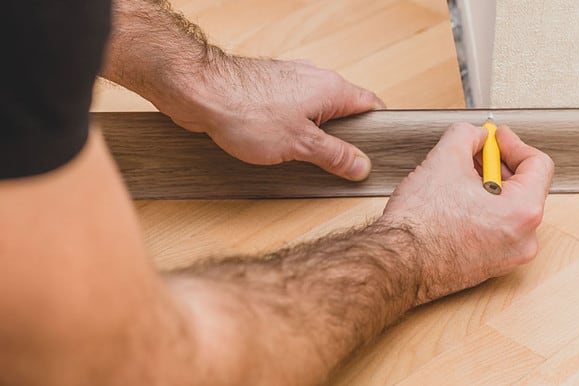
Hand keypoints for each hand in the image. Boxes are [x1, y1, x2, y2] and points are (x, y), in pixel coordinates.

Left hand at [157, 56, 384, 180]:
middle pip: (344, 111)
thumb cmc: (247, 111)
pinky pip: (293, 111)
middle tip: (339, 165)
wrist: (199, 92)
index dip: (379, 129)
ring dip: (314, 136)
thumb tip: (361, 165)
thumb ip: (335, 156)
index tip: (377, 153)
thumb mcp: (301, 145)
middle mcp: (315, 79)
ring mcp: (291, 82)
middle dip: (343, 139)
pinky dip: (293, 129)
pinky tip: (280, 147)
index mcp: (332, 88)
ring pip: (316, 112)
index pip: (371, 105)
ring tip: (305, 158)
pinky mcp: (269, 89)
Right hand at [381, 123, 553, 304]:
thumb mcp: (444, 159)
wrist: (397, 262)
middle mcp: (524, 239)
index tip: (496, 137)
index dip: (514, 143)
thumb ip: (467, 135)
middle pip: (524, 187)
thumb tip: (475, 135)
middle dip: (497, 165)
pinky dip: (482, 211)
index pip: (538, 165)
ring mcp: (508, 257)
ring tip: (458, 179)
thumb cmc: (419, 224)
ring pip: (509, 209)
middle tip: (473, 153)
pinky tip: (454, 203)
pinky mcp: (490, 267)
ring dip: (488, 188)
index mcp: (523, 212)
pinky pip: (497, 229)